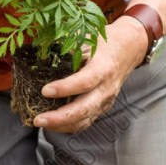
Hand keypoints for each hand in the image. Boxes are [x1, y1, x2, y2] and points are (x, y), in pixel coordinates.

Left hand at [33, 18, 147, 133]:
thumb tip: (40, 50)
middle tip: (38, 119)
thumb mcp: (87, 38)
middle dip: (59, 118)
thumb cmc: (103, 42)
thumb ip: (67, 47)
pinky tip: (52, 124)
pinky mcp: (102, 107)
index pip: (84, 82)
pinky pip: (85, 122)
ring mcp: (105, 101)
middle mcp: (106, 88)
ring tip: (41, 122)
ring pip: (84, 120)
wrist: (127, 49)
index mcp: (103, 68)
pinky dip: (68, 126)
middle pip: (84, 109)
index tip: (45, 90)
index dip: (64, 88)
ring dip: (61, 125)